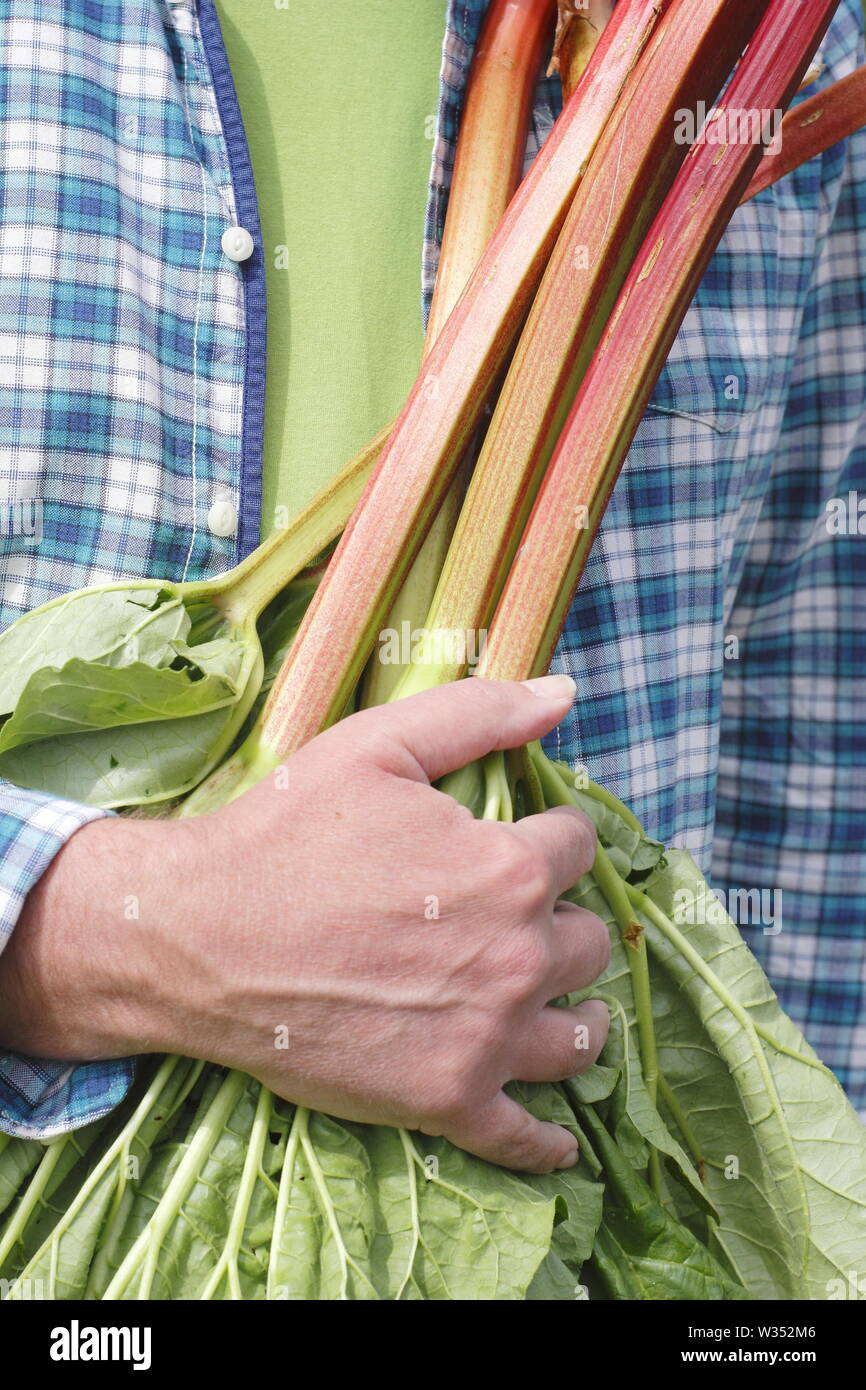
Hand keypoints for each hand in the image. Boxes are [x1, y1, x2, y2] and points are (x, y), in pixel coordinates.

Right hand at [0, 676, 608, 1170]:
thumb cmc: (285, 835)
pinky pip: (526, 1138)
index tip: (526, 840)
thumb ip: (480, 713)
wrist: (200, 938)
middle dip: (562, 922)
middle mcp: (517, 958)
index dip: (552, 835)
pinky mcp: (446, 1101)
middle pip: (590, 942)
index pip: (578, 846)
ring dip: (571, 1014)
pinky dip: (547, 1141)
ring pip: (578, 1036)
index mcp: (510, 868)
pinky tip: (557, 1139)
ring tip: (548, 1006)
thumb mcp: (378, 747)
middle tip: (519, 919)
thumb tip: (565, 692)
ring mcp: (485, 1039)